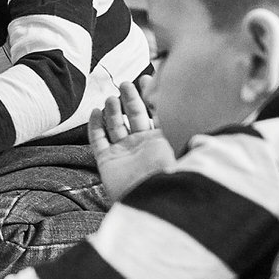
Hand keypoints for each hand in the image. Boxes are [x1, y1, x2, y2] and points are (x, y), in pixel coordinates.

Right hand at [89, 80, 174, 199]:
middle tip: (126, 84)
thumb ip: (180, 122)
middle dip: (129, 98)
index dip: (150, 96)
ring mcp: (124, 153)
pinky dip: (94, 126)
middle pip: (133, 116)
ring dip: (112, 110)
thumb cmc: (171, 173)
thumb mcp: (180, 143)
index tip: (147, 77)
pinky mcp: (107, 161)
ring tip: (111, 98)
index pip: (155, 113)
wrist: (154, 201)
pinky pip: (97, 140)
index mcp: (160, 140)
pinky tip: (95, 112)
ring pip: (114, 125)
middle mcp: (142, 145)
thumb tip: (184, 98)